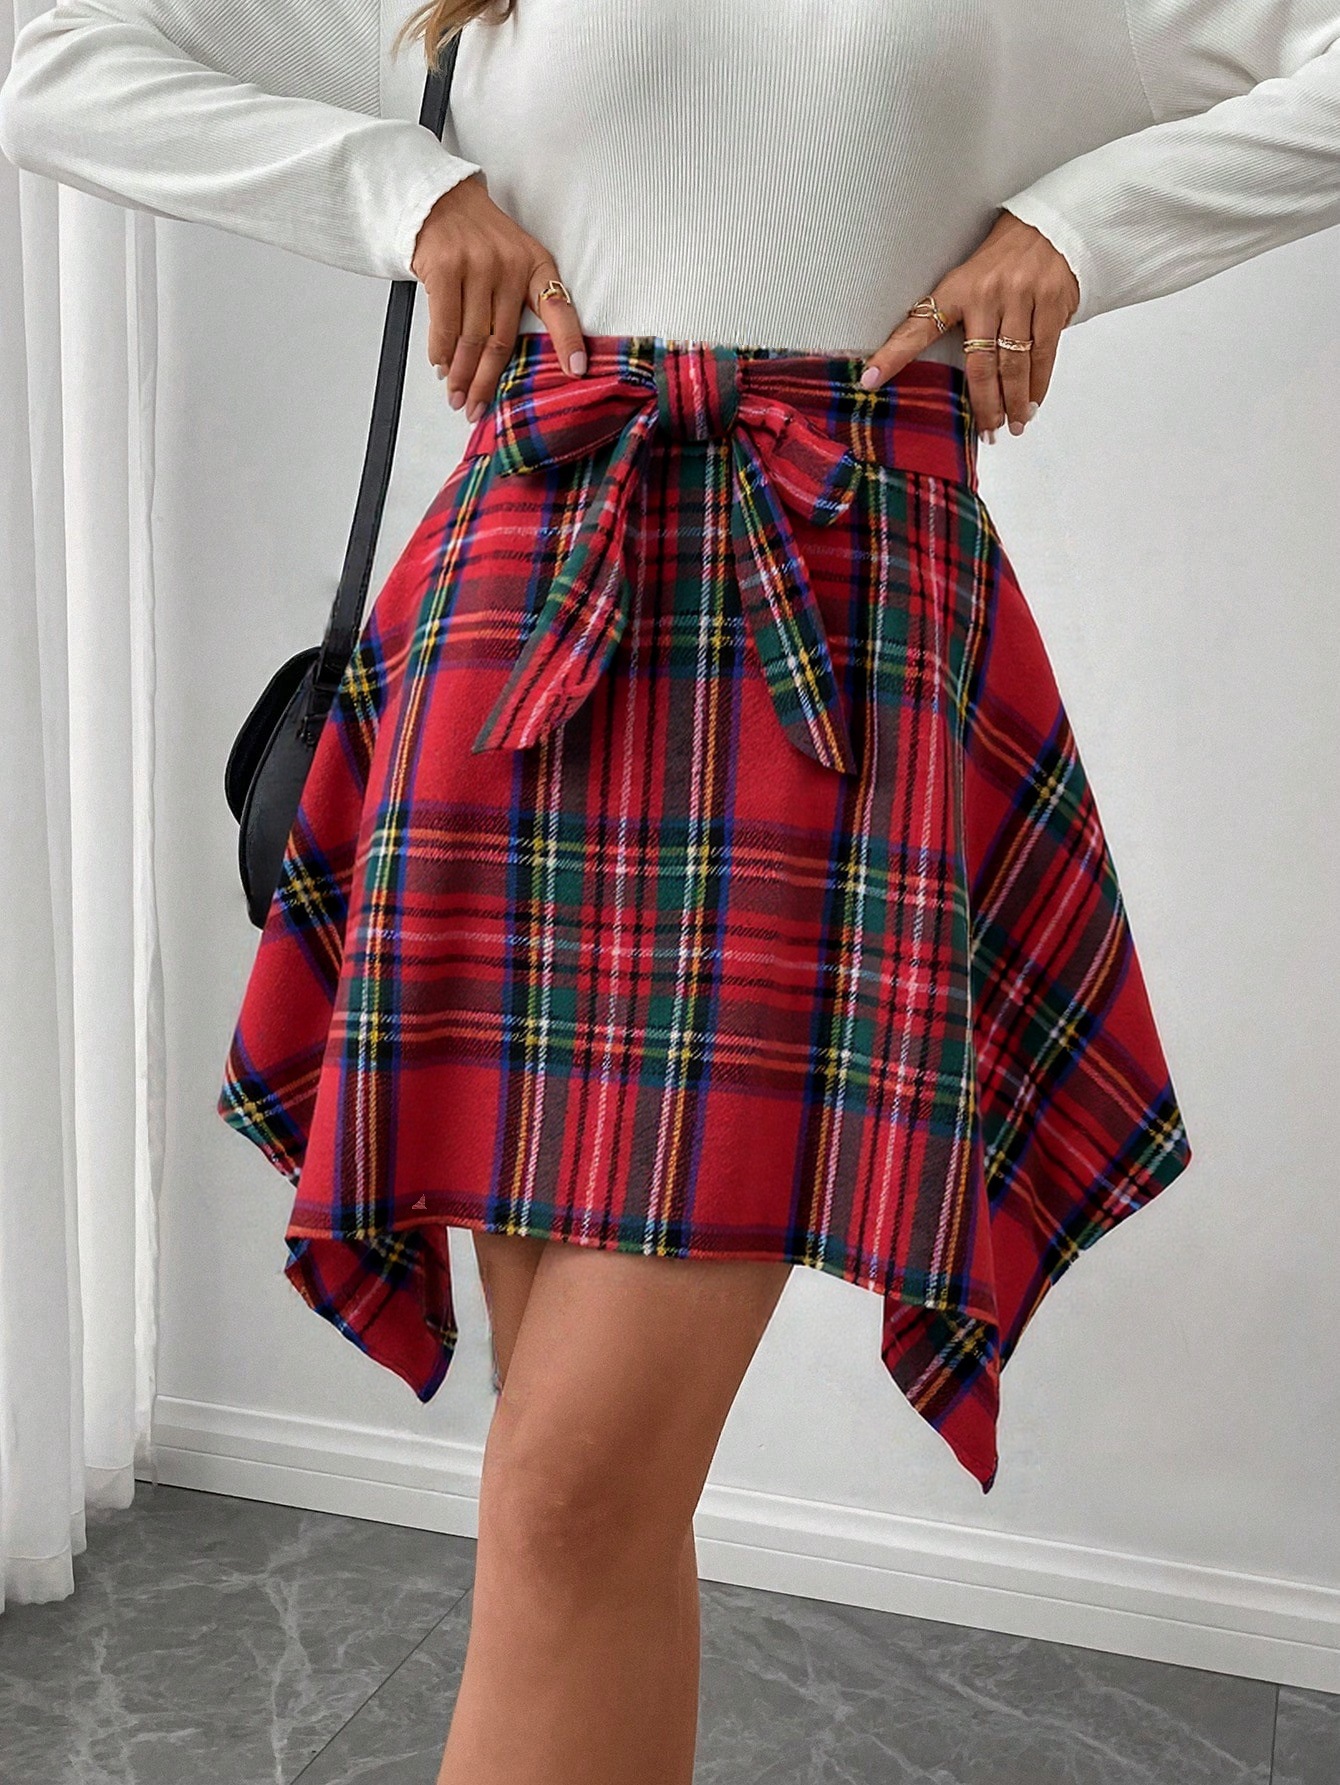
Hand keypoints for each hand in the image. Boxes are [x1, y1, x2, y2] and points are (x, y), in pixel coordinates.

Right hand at [409, 171, 586, 422]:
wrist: (440, 201)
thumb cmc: (479, 240)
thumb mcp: (514, 259)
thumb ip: (519, 300)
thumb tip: (505, 361)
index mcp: (536, 265)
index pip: (558, 306)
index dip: (568, 341)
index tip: (577, 372)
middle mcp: (510, 265)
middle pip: (501, 340)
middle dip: (486, 381)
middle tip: (476, 409)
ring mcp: (477, 265)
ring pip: (470, 338)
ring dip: (460, 375)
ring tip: (456, 396)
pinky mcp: (445, 267)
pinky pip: (444, 324)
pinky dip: (441, 352)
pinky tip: (441, 367)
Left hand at [858, 210, 1080, 441]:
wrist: (1051, 229)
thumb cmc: (1003, 260)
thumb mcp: (968, 278)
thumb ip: (952, 316)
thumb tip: (937, 365)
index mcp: (958, 288)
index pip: (919, 326)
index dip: (893, 355)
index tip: (870, 380)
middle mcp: (988, 294)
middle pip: (980, 365)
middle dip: (984, 405)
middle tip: (986, 433)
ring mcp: (1023, 298)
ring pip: (1014, 365)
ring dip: (1013, 402)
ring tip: (1012, 425)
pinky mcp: (1053, 303)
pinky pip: (1044, 354)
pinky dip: (1038, 385)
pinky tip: (1032, 404)